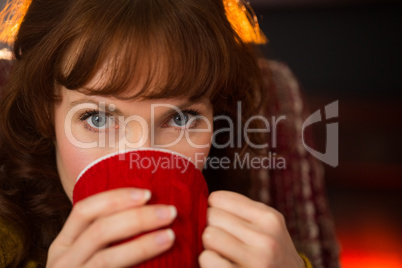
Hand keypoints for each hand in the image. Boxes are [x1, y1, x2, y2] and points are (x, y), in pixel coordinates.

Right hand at [47, 188, 176, 266]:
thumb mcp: (90, 253)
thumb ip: (111, 235)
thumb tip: (151, 208)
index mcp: (65, 243)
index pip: (85, 210)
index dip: (116, 198)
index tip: (148, 193)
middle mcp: (63, 262)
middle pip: (100, 230)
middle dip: (138, 218)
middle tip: (169, 213)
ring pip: (107, 258)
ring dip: (143, 244)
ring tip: (171, 236)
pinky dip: (140, 265)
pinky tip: (165, 264)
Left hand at [199, 191, 304, 267]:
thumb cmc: (270, 252)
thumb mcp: (267, 226)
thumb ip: (241, 210)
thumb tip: (204, 200)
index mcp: (269, 218)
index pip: (218, 198)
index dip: (212, 209)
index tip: (220, 222)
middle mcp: (266, 238)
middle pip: (212, 216)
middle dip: (210, 226)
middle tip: (221, 240)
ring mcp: (257, 260)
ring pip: (209, 235)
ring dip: (208, 245)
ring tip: (221, 252)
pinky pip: (208, 258)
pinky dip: (208, 260)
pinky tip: (220, 263)